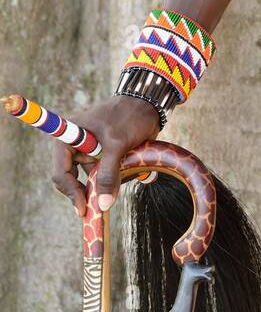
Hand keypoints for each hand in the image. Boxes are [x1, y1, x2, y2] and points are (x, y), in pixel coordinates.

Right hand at [51, 95, 160, 217]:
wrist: (149, 103)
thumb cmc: (129, 116)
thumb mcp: (118, 145)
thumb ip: (109, 174)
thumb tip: (103, 205)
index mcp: (69, 137)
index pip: (61, 172)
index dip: (70, 192)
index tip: (83, 208)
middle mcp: (76, 145)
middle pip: (73, 179)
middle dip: (88, 190)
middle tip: (100, 206)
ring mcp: (90, 150)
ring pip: (92, 178)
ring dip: (106, 183)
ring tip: (124, 176)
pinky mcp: (104, 154)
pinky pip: (105, 173)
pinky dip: (115, 177)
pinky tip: (130, 169)